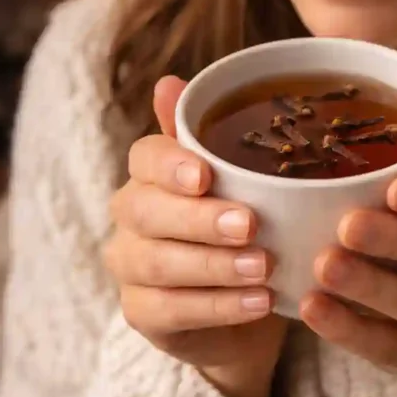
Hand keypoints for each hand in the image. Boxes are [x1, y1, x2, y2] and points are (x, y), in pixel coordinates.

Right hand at [104, 76, 286, 396]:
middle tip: (250, 224)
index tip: (207, 175)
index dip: (171, 165)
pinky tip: (260, 301)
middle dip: (199, 219)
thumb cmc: (248, 227)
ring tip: (264, 267)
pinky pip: (171, 310)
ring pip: (159, 263)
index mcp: (153, 173)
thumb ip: (213, 135)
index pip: (145, 157)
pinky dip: (219, 307)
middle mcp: (132, 215)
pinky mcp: (142, 313)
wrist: (251, 302)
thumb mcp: (247, 179)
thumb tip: (170, 82)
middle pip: (147, 211)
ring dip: (215, 266)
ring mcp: (132, 266)